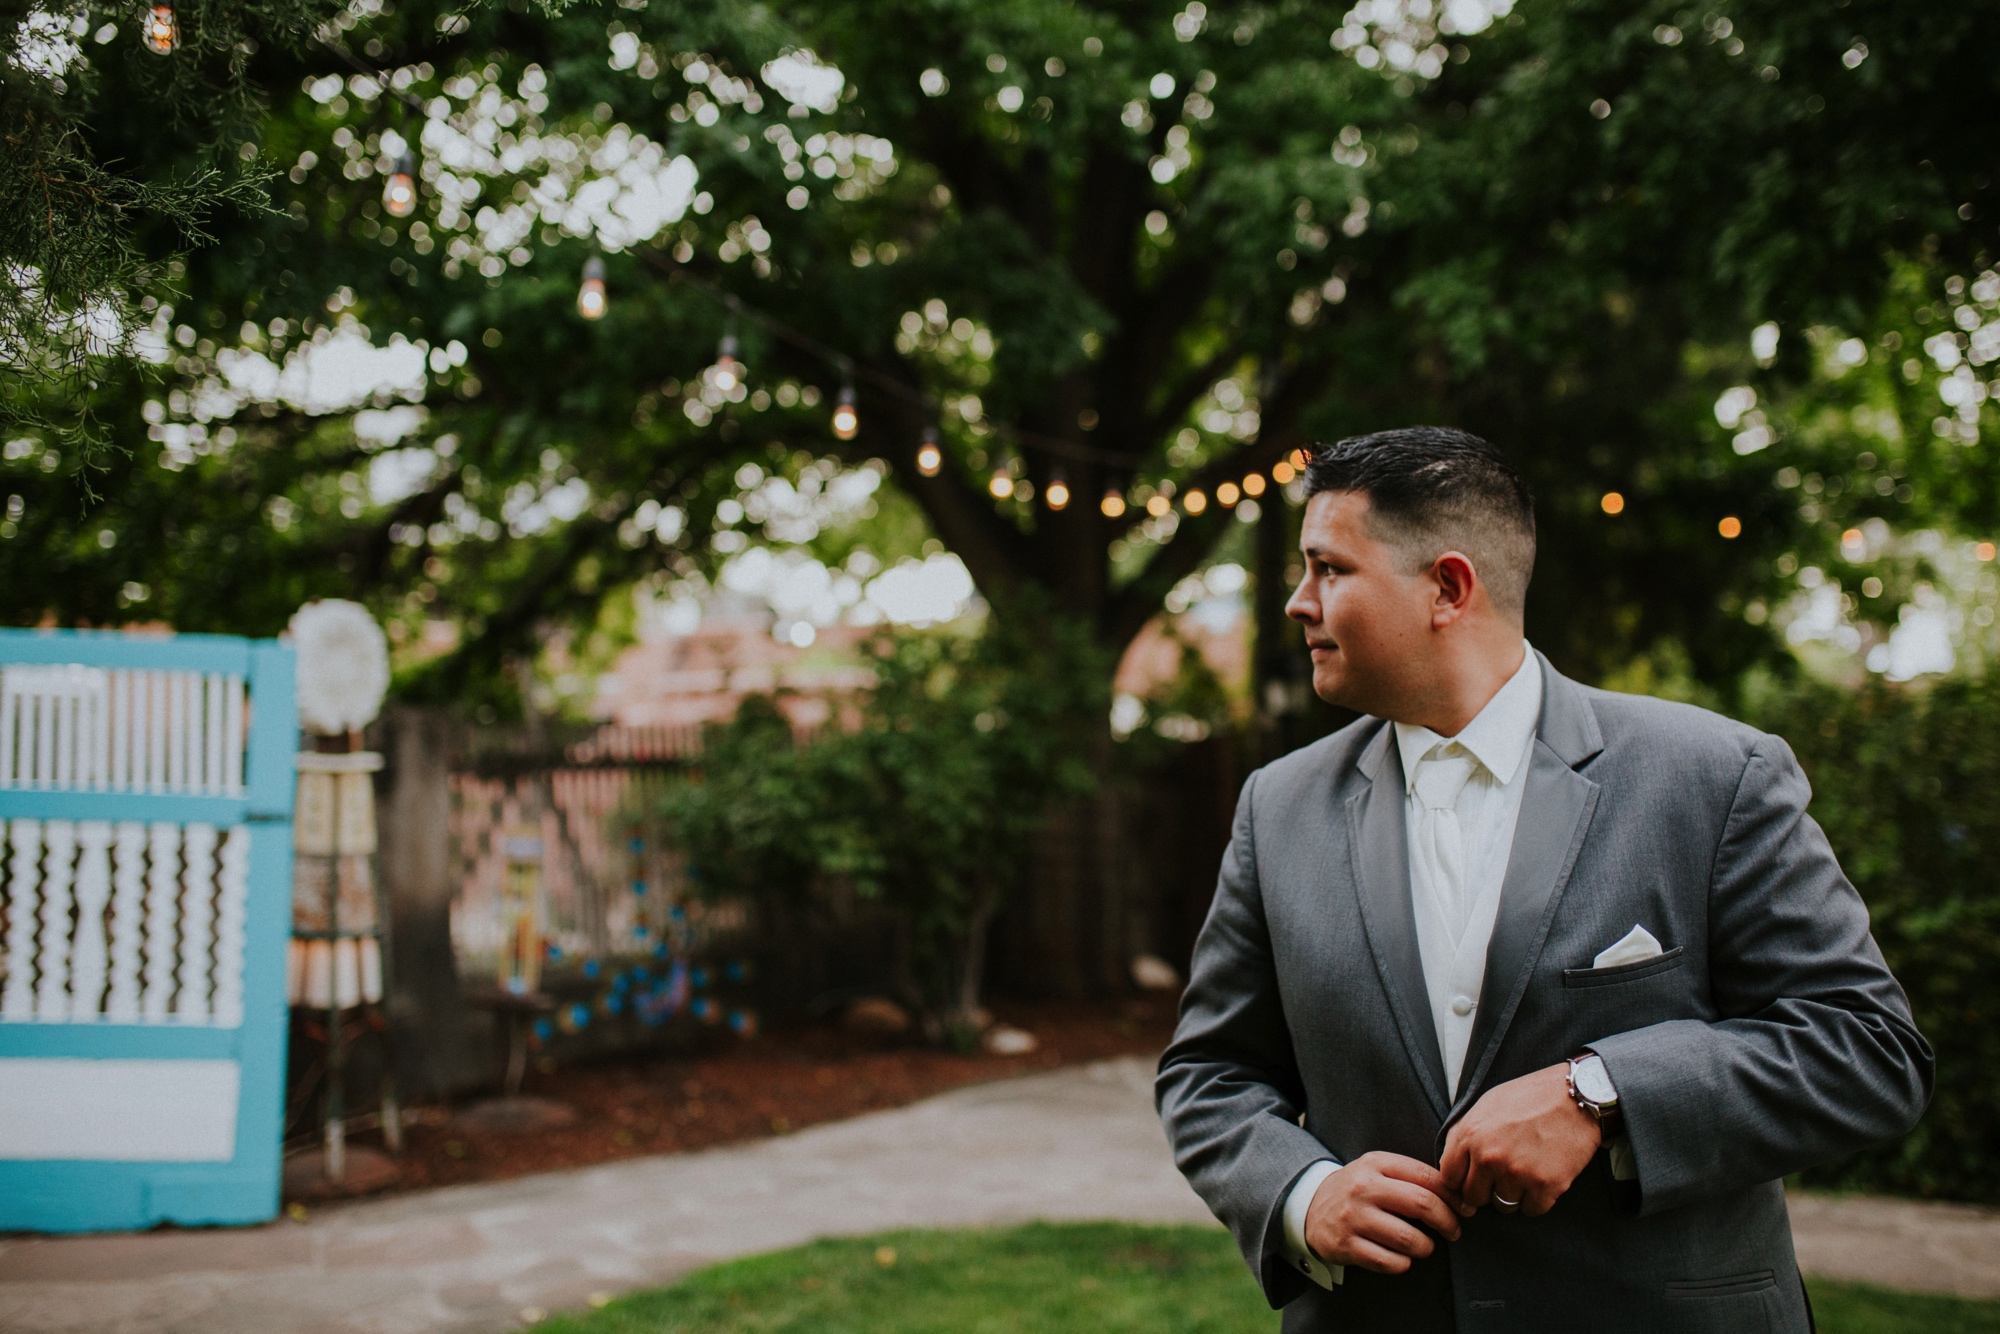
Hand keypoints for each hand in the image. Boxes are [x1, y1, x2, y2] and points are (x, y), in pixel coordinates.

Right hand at [1302, 1151, 1463, 1274]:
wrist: (1310, 1207)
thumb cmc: (1358, 1190)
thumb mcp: (1378, 1170)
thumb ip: (1411, 1175)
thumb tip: (1457, 1194)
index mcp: (1376, 1164)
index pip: (1426, 1176)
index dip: (1453, 1195)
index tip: (1465, 1208)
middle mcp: (1363, 1188)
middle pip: (1423, 1204)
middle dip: (1448, 1221)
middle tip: (1454, 1231)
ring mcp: (1353, 1218)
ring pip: (1409, 1239)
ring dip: (1426, 1247)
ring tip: (1425, 1246)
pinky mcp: (1346, 1245)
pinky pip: (1390, 1262)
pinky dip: (1404, 1264)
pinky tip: (1402, 1258)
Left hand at [1441, 1063, 1601, 1216]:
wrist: (1577, 1096)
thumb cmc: (1531, 1097)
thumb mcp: (1487, 1104)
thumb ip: (1465, 1133)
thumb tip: (1452, 1161)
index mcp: (1470, 1135)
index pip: (1449, 1178)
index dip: (1460, 1180)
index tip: (1472, 1179)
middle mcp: (1489, 1157)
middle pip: (1473, 1198)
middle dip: (1485, 1190)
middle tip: (1502, 1176)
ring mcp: (1517, 1173)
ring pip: (1503, 1206)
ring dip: (1513, 1194)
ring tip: (1526, 1171)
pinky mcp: (1546, 1185)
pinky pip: (1532, 1209)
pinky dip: (1538, 1199)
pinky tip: (1543, 1178)